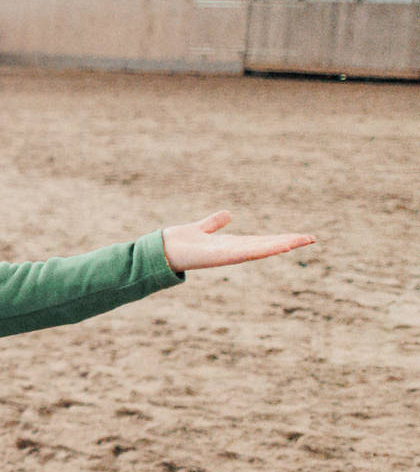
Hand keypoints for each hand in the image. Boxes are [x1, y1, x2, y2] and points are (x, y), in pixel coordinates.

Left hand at [161, 211, 314, 272]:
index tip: (298, 236)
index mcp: (230, 245)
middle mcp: (232, 251)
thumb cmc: (178, 242)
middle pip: (266, 246)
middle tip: (311, 238)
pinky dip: (263, 249)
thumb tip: (228, 214)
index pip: (260, 241)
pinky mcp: (220, 257)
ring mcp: (227, 256)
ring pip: (260, 250)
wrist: (160, 251)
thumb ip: (214, 223)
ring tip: (302, 240)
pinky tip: (278, 245)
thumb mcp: (201, 228)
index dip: (279, 238)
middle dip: (288, 242)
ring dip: (281, 245)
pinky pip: (245, 252)